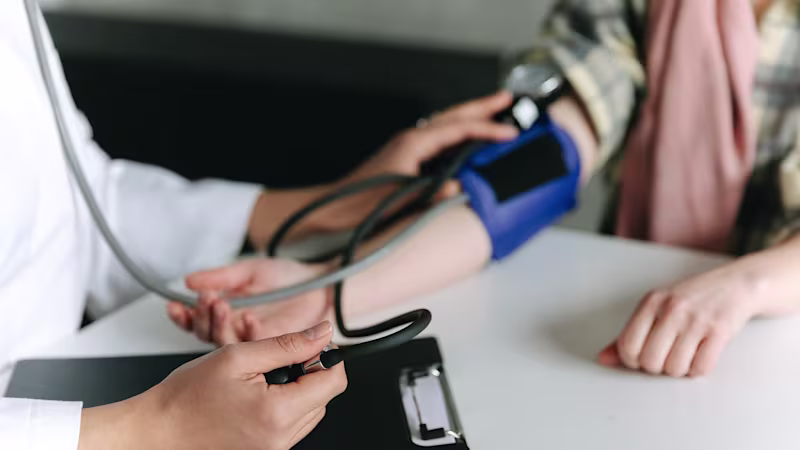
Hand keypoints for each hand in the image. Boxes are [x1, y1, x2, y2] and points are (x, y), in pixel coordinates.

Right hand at [78, 322, 346, 449]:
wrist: (156, 432)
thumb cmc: (186, 397)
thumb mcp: (238, 356)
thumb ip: (287, 344)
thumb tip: (322, 333)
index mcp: (278, 413)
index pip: (334, 381)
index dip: (326, 356)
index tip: (310, 343)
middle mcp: (281, 438)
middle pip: (324, 397)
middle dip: (309, 371)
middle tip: (276, 358)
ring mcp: (274, 449)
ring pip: (310, 411)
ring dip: (296, 389)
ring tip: (261, 378)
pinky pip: (291, 425)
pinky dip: (283, 405)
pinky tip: (256, 395)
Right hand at [168, 259, 331, 344]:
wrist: (321, 284)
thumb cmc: (288, 278)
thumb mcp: (250, 271)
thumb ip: (221, 276)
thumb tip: (189, 281)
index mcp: (227, 315)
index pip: (198, 322)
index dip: (184, 316)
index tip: (175, 305)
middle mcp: (238, 333)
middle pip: (208, 336)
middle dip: (202, 318)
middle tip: (206, 299)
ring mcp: (255, 345)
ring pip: (228, 344)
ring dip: (221, 325)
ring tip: (221, 304)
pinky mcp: (274, 351)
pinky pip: (257, 347)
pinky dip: (249, 331)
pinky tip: (248, 318)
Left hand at [246, 91, 518, 246]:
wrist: (331, 209)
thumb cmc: (358, 206)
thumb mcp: (398, 201)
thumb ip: (431, 194)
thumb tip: (459, 188)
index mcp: (412, 144)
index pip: (458, 129)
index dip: (487, 130)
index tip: (510, 133)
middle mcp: (410, 140)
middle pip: (453, 116)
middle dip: (482, 107)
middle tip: (507, 99)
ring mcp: (406, 147)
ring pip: (446, 124)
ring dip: (470, 117)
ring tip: (493, 113)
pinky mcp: (404, 157)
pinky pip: (438, 137)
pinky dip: (457, 132)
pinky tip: (464, 141)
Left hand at [597, 260, 763, 376]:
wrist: (734, 285)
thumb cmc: (690, 300)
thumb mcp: (655, 308)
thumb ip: (628, 334)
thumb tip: (603, 359)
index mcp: (651, 302)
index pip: (627, 345)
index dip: (632, 360)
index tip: (642, 357)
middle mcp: (672, 309)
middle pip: (650, 361)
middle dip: (656, 367)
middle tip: (665, 356)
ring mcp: (696, 320)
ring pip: (675, 368)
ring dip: (679, 369)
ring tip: (684, 354)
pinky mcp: (720, 332)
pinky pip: (701, 368)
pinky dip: (698, 369)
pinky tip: (699, 355)